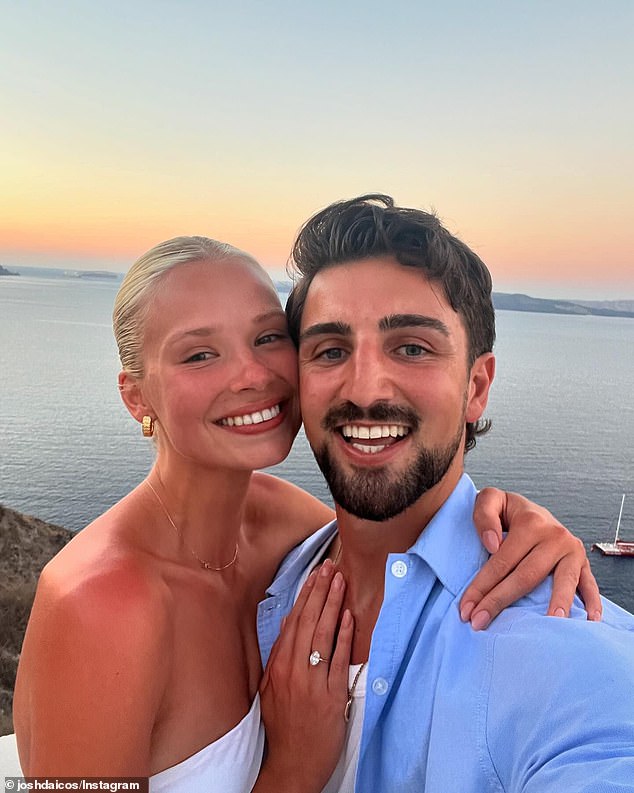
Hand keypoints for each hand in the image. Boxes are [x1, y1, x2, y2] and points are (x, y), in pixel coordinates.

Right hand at [257, 559, 352, 792]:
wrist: (292, 764)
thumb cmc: (283, 725)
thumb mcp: (271, 688)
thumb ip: (279, 654)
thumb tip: (289, 621)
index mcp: (278, 666)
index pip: (293, 622)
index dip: (305, 596)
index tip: (314, 574)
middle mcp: (293, 670)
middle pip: (307, 622)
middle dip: (320, 591)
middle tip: (330, 567)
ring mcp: (312, 682)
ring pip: (322, 635)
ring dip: (332, 605)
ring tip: (340, 581)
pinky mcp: (331, 696)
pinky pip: (338, 660)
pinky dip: (343, 636)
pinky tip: (348, 616)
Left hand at [461, 488, 601, 629]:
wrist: (532, 509)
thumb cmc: (507, 511)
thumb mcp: (491, 500)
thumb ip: (484, 515)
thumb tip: (493, 545)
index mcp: (530, 522)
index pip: (501, 561)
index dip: (482, 586)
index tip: (465, 609)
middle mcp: (555, 536)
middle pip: (525, 576)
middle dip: (500, 602)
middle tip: (479, 623)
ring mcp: (572, 550)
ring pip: (561, 582)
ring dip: (555, 605)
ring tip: (547, 626)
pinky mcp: (583, 562)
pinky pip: (589, 584)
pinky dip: (592, 602)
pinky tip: (589, 621)